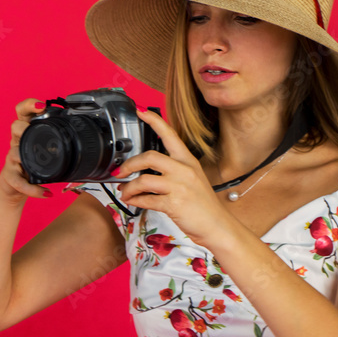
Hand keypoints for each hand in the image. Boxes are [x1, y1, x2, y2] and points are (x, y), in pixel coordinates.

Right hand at [0, 98, 52, 203]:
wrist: (14, 187)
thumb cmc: (31, 165)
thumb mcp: (42, 150)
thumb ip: (55, 140)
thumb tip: (82, 134)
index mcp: (26, 133)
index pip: (22, 112)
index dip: (29, 105)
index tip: (40, 105)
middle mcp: (16, 142)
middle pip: (15, 127)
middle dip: (24, 128)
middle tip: (35, 134)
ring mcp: (11, 159)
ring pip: (14, 154)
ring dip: (27, 160)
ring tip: (41, 167)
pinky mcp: (9, 177)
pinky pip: (20, 182)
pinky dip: (33, 189)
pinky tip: (45, 192)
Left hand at [115, 108, 232, 246]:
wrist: (217, 225)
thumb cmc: (203, 204)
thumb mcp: (192, 179)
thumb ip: (173, 171)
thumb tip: (147, 171)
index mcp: (188, 161)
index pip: (170, 135)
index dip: (154, 121)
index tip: (140, 111)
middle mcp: (184, 170)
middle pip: (149, 157)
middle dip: (129, 165)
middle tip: (120, 172)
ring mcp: (179, 187)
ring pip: (143, 180)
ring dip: (129, 188)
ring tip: (125, 193)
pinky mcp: (174, 204)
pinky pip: (147, 200)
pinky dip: (136, 201)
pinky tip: (134, 202)